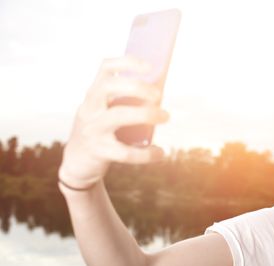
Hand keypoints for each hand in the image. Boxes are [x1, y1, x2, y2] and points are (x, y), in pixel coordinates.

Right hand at [58, 56, 168, 188]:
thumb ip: (124, 102)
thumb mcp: (106, 112)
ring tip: (165, 116)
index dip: (127, 62)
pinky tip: (160, 152)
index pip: (105, 68)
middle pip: (109, 87)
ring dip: (146, 114)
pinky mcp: (99, 152)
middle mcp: (90, 109)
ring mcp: (92, 130)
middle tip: (159, 95)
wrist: (77, 163)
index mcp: (94, 95)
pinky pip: (125, 152)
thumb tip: (160, 94)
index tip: (150, 66)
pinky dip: (146, 153)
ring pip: (118, 116)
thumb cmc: (102, 132)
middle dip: (137, 87)